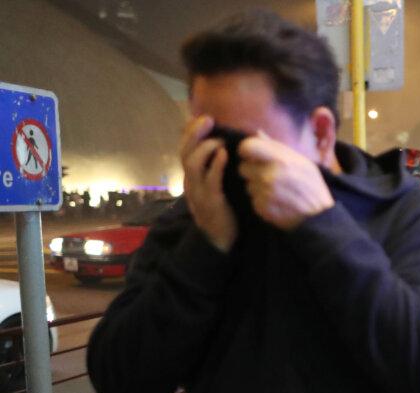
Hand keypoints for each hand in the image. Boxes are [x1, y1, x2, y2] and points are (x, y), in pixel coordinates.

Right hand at [181, 115, 235, 252]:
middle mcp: (190, 182)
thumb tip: (229, 143)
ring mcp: (198, 193)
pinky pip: (210, 181)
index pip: (184, 149)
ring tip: (219, 140)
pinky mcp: (211, 202)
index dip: (190, 132)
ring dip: (205, 148)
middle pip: (184, 152)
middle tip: (208, 119)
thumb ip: (219, 166)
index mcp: (192, 177)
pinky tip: (225, 155)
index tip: (202, 118)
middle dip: (193, 133)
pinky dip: (216, 165)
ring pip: (192, 164)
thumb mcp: (218, 185)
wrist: (222, 240)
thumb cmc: (224, 210)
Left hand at [237, 132, 334, 230]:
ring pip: (248, 187)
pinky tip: (277, 203)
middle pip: (243, 169)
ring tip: (276, 192)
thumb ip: (277, 147)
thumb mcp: (301, 161)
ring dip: (258, 189)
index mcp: (280, 159)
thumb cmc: (312, 185)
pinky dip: (262, 203)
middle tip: (269, 177)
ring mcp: (266, 193)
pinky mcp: (263, 208)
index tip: (253, 157)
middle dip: (252, 172)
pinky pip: (253, 202)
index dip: (247, 151)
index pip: (247, 147)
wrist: (320, 215)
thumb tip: (258, 133)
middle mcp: (270, 175)